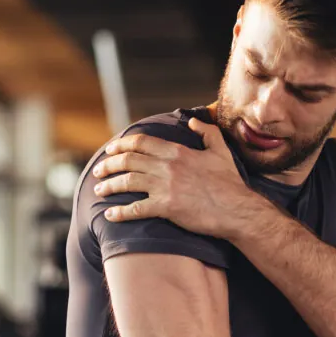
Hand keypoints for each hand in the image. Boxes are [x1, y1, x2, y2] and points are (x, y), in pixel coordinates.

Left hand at [91, 118, 255, 239]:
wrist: (237, 209)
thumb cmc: (229, 182)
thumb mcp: (220, 151)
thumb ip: (206, 132)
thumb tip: (193, 121)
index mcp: (177, 152)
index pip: (141, 142)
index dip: (121, 144)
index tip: (110, 149)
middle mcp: (167, 167)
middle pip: (128, 160)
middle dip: (108, 164)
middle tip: (99, 170)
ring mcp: (165, 187)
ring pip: (127, 182)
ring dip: (109, 185)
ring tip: (99, 190)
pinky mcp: (166, 208)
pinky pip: (136, 209)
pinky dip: (120, 213)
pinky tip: (110, 215)